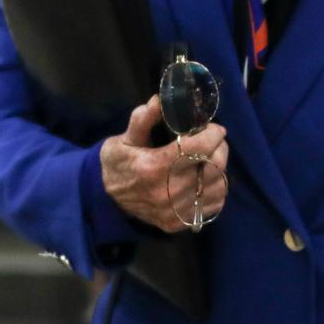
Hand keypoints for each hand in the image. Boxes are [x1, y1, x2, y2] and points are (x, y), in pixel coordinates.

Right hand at [99, 97, 230, 233]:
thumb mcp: (124, 139)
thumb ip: (142, 120)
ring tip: (210, 159)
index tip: (214, 127)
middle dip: (220, 148)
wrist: (104, 200)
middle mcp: (167, 192)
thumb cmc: (117, 164)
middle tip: (215, 141)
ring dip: (219, 169)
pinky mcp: (179, 223)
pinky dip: (215, 190)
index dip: (212, 135)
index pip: (198, 148)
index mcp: (153, 167)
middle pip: (213, 167)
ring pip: (218, 187)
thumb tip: (159, 100)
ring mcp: (174, 211)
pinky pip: (213, 206)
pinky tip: (205, 180)